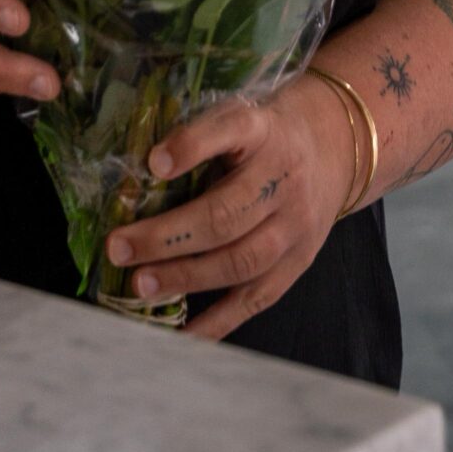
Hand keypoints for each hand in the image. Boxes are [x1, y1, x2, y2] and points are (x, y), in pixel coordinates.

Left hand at [104, 75, 353, 341]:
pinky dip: (215, 323)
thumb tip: (135, 175)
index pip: (231, 129)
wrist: (333, 148)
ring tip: (140, 285)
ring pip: (240, 261)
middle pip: (227, 214)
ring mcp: (294, 227)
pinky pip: (254, 299)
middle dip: (168, 236)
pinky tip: (179, 336)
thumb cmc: (265, 134)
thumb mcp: (240, 115)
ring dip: (185, 278)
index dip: (192, 146)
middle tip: (118, 249)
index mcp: (264, 129)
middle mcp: (283, 179)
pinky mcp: (296, 264)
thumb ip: (199, 138)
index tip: (153, 162)